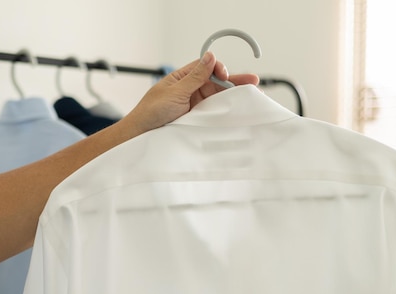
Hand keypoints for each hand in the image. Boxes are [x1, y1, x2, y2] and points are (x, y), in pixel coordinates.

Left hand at [125, 52, 258, 131]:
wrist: (142, 135)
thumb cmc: (151, 112)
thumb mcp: (175, 92)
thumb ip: (195, 76)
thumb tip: (210, 56)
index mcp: (182, 79)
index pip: (206, 67)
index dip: (219, 69)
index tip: (226, 75)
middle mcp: (190, 90)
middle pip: (216, 82)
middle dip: (234, 82)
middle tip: (253, 82)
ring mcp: (194, 105)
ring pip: (217, 97)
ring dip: (232, 96)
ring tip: (251, 96)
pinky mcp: (196, 119)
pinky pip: (213, 112)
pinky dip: (225, 111)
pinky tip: (236, 110)